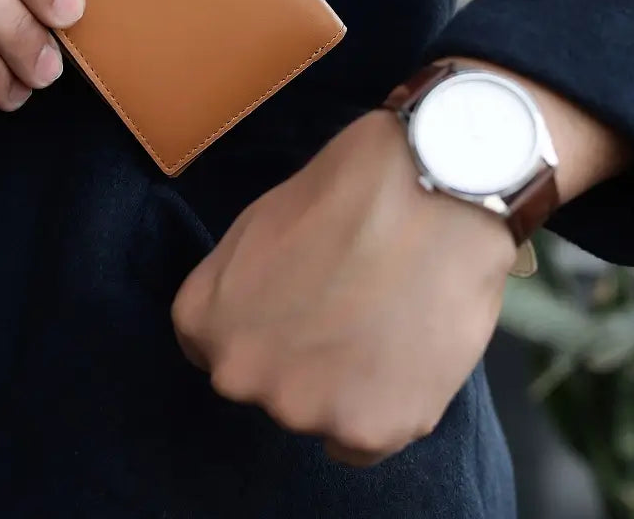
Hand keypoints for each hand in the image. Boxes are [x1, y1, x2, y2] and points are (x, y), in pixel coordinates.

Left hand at [171, 109, 516, 465]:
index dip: (260, 325)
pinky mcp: (368, 430)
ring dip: (343, 385)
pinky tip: (402, 358)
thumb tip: (257, 315)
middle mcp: (239, 375)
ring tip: (385, 326)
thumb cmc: (343, 193)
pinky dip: (384, 409)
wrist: (429, 194)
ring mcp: (302, 408)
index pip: (214, 347)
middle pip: (267, 383)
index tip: (293, 308)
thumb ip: (241, 290)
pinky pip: (365, 441)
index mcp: (204, 320)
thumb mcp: (255, 227)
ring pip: (317, 412)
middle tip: (346, 313)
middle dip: (298, 357)